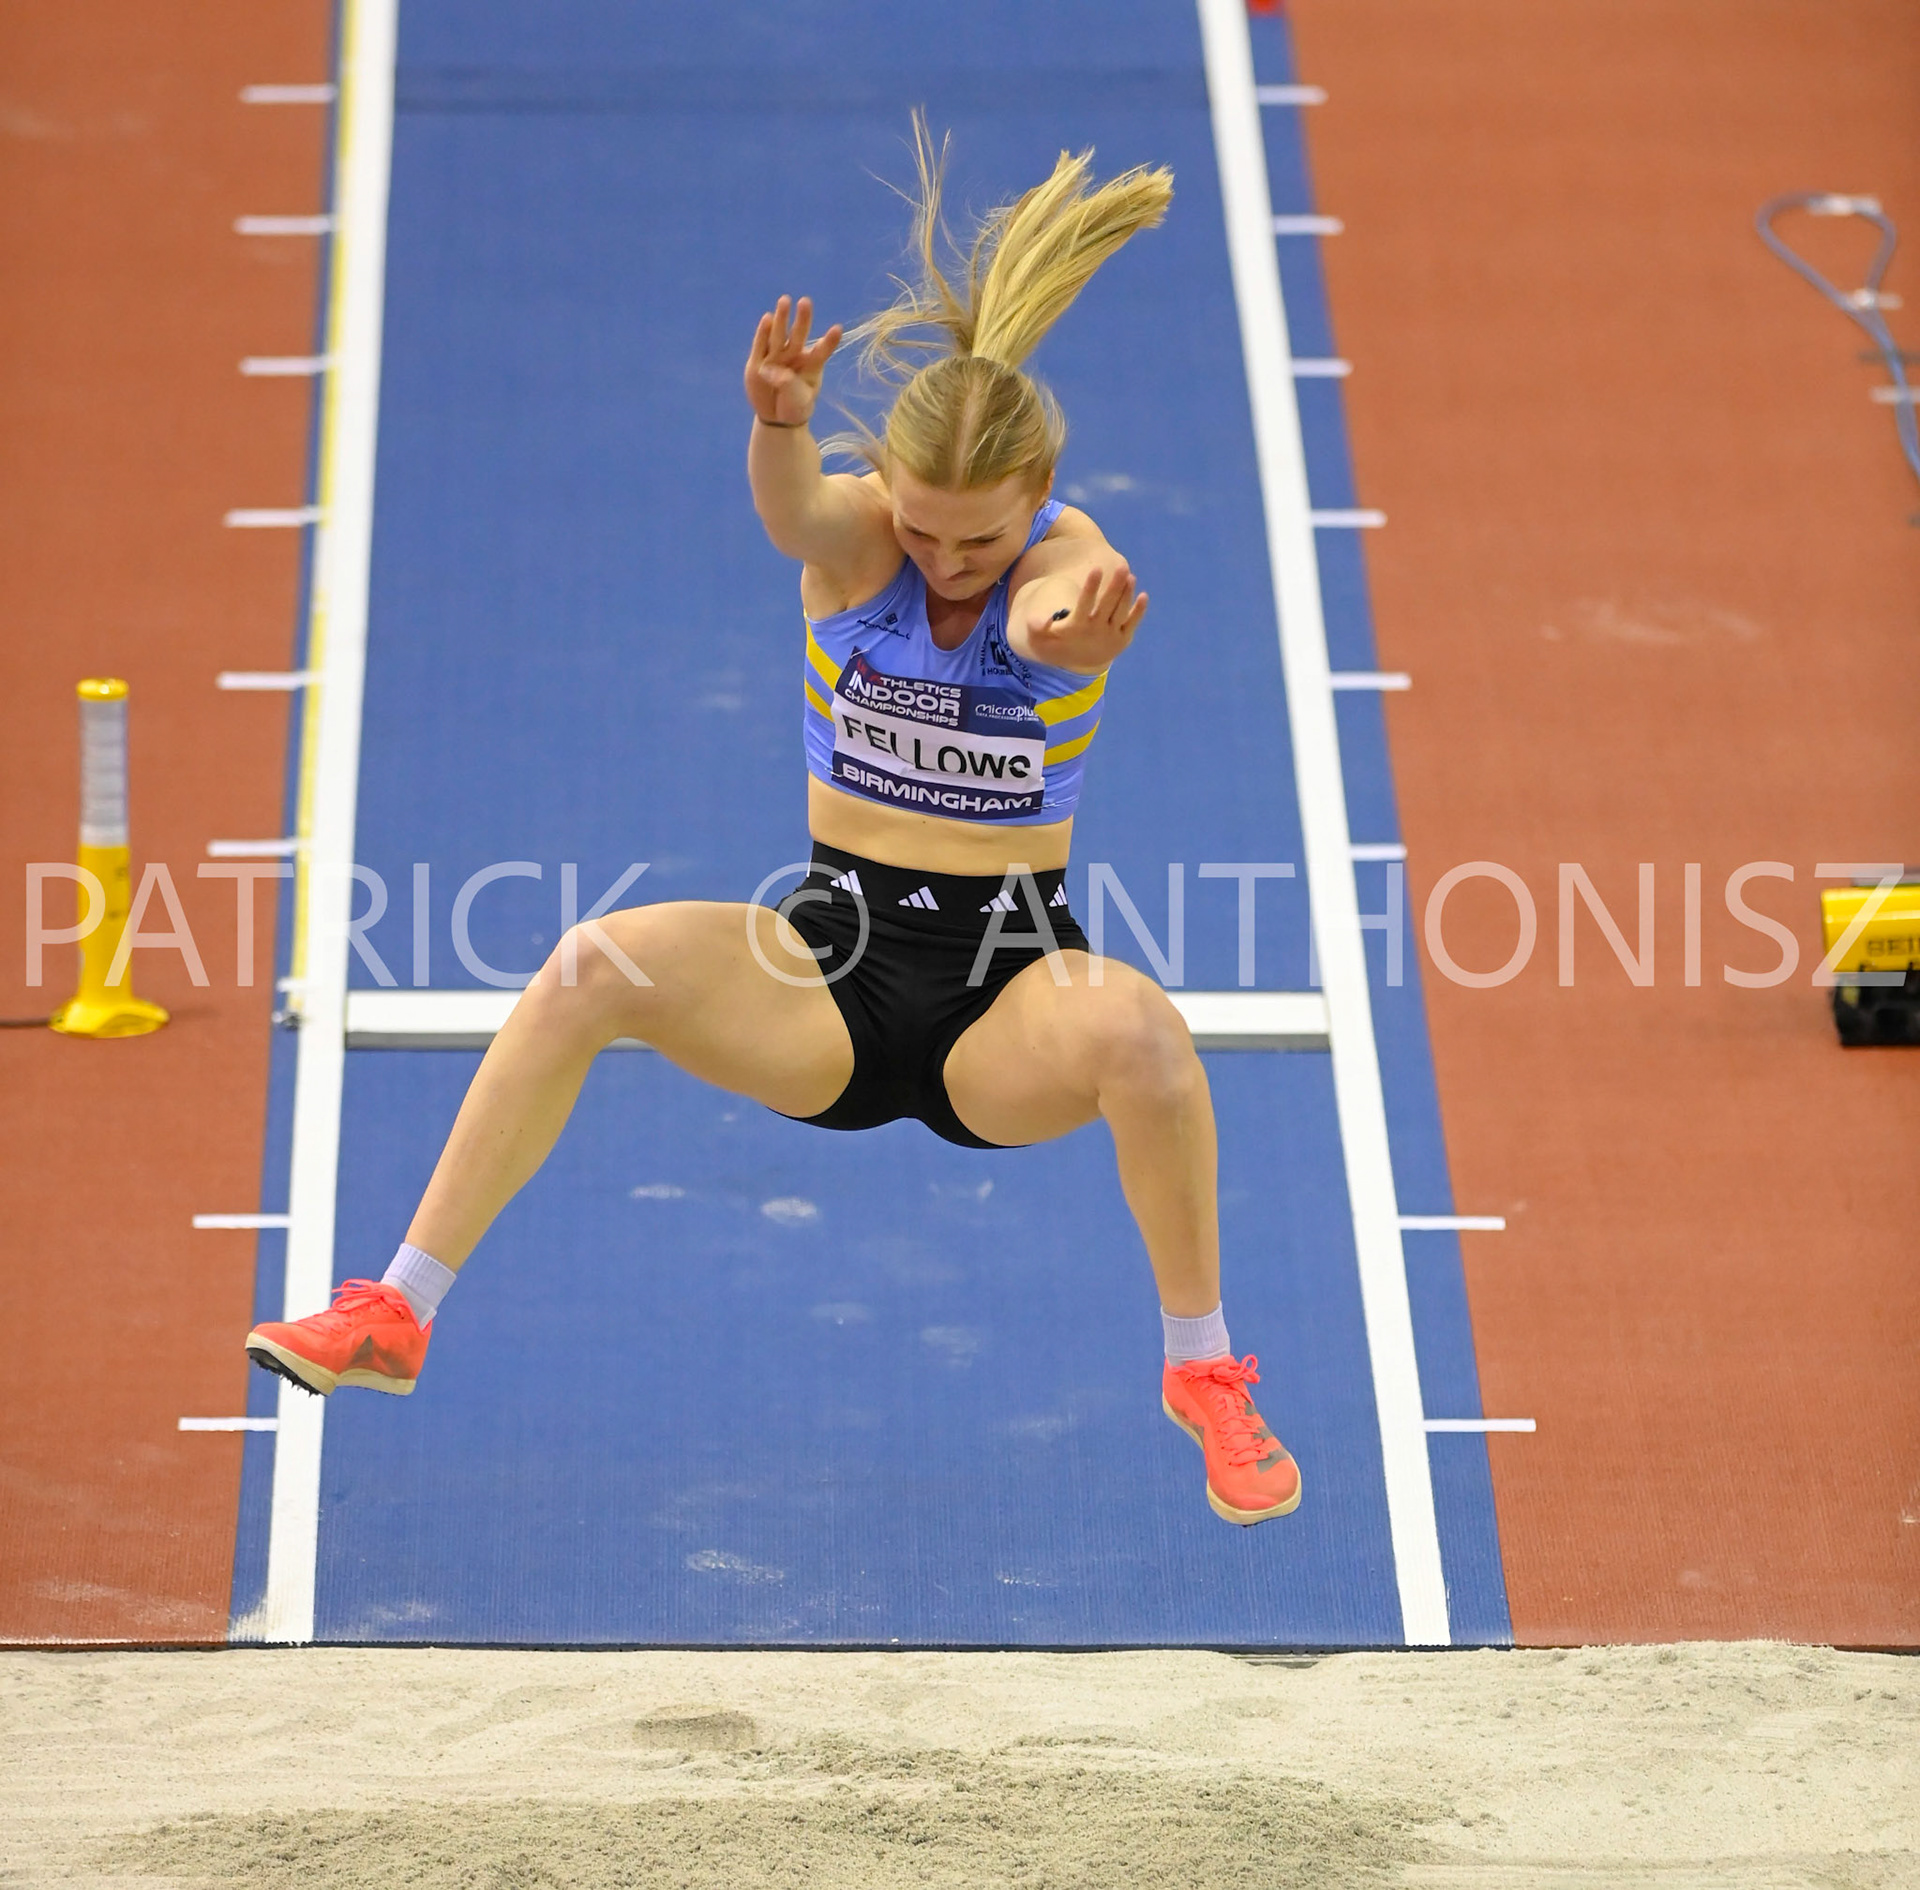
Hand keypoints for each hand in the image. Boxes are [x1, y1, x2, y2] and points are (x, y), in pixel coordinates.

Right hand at [744, 295, 842, 427]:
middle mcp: (795, 356)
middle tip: (806, 302)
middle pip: (799, 336)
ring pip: (779, 335)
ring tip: (785, 300)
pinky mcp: (758, 361)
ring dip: (782, 318)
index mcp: (812, 365)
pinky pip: (761, 345)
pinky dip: (763, 332)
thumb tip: (770, 370)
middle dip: (802, 320)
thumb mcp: (798, 400)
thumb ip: (787, 384)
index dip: (829, 342)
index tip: (838, 329)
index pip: (822, 351)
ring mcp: (776, 357)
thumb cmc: (795, 405)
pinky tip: (767, 318)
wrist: (777, 416)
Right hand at [1020, 565, 1148, 668]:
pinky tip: (1144, 596)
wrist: (1076, 663)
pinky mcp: (1122, 640)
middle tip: (1122, 567)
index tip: (1096, 569)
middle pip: (1107, 605)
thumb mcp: (1040, 636)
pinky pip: (1131, 624)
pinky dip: (1138, 612)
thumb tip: (1034, 620)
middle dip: (1115, 586)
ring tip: (1130, 576)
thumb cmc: (1057, 641)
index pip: (1084, 604)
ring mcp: (1110, 636)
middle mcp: (1095, 631)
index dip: (1091, 587)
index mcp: (1077, 627)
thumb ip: (1036, 625)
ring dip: (1126, 594)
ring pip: (1120, 612)